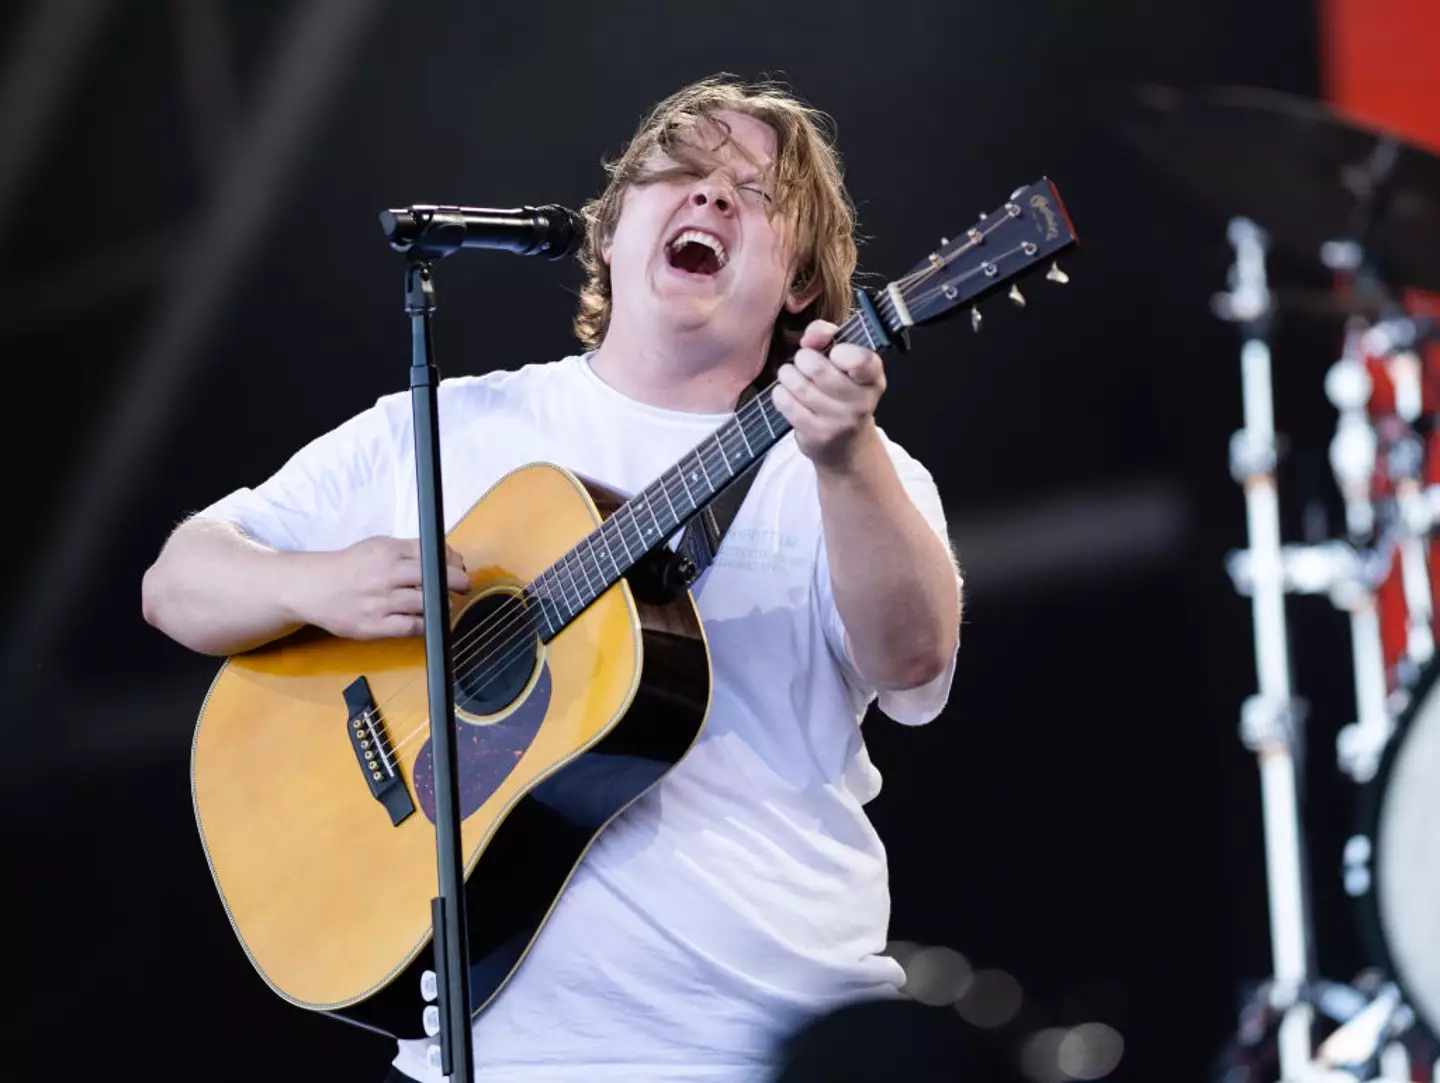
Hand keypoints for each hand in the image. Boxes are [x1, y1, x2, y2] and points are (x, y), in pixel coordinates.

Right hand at [301, 536, 469, 639]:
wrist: (313, 588)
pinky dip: (426, 624)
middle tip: (462, 586)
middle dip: (457, 581)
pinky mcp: (375, 625)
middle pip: (435, 576)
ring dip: (442, 604)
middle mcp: (385, 574)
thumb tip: (448, 559)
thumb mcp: (378, 547)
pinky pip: (412, 627)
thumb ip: (409, 551)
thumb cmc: (350, 568)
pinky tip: (428, 620)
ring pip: (426, 602)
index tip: (458, 567)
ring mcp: (380, 601)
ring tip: (443, 603)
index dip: (451, 560)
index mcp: (387, 551)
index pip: (431, 551)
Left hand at [772, 320, 885, 471]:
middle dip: (803, 358)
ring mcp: (840, 422)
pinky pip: (786, 403)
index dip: (840, 351)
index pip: (860, 360)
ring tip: (793, 377)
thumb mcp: (843, 361)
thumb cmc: (841, 393)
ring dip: (788, 375)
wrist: (846, 446)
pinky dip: (781, 393)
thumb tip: (810, 337)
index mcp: (872, 377)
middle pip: (818, 369)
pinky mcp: (818, 435)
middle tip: (804, 362)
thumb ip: (826, 335)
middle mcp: (861, 402)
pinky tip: (789, 394)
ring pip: (798, 385)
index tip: (833, 352)